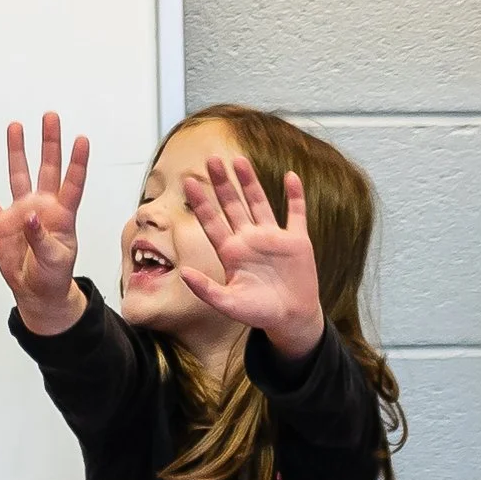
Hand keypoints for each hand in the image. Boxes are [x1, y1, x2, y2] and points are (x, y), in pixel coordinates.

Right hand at [0, 114, 88, 334]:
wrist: (35, 290)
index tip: (82, 139)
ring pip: (18, 175)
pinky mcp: (1, 224)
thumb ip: (42, 238)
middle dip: (50, 143)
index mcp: (62, 215)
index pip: (72, 183)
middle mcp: (42, 207)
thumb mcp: (54, 260)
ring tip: (15, 127)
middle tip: (50, 117)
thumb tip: (29, 217)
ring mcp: (21, 212)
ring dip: (17, 151)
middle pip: (47, 168)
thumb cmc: (53, 275)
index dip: (77, 162)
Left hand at [178, 156, 324, 358]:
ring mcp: (273, 238)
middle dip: (221, 184)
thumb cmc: (258, 313)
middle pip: (232, 205)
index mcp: (231, 252)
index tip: (188, 182)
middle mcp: (249, 240)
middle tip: (211, 160)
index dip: (201, 203)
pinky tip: (291, 177)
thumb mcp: (228, 304)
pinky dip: (295, 196)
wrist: (290, 318)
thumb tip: (183, 274)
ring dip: (250, 182)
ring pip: (259, 202)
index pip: (212, 222)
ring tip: (239, 160)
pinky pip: (295, 213)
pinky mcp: (297, 240)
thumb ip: (206, 290)